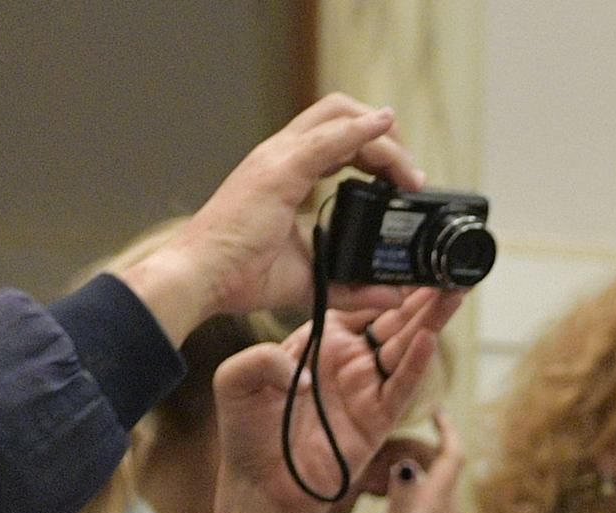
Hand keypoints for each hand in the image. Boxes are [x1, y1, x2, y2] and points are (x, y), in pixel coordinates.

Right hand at [117, 94, 417, 341]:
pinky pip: (328, 139)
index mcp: (285, 172)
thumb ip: (352, 284)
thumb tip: (392, 294)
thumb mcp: (311, 278)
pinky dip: (360, 130)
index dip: (374, 150)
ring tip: (410, 174)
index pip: (336, 139)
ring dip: (383, 139)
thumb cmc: (242, 275)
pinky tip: (386, 126)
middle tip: (412, 176)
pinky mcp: (278, 171)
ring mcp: (277, 159)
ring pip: (339, 119)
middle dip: (384, 135)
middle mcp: (280, 156)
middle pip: (339, 115)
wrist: (203, 279)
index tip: (403, 182)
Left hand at [207, 287, 459, 512]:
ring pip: (406, 348)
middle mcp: (349, 363)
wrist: (260, 491)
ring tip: (451, 292)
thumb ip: (257, 358)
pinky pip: (399, 388)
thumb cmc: (247, 439)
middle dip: (422, 295)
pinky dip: (415, 365)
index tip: (401, 256)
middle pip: (394, 321)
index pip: (358, 305)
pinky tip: (428, 339)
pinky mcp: (376, 420)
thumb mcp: (234, 382)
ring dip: (429, 320)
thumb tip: (294, 365)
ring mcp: (366, 391)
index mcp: (320, 343)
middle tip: (449, 265)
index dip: (381, 283)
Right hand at [367, 418, 466, 512]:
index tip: (437, 411)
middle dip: (425, 446)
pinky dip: (416, 486)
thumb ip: (403, 493)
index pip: (453, 456)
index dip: (448, 430)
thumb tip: (408, 463)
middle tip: (398, 438)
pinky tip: (395, 494)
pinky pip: (431, 501)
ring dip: (419, 467)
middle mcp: (448, 510)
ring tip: (392, 461)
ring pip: (437, 483)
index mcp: (439, 502)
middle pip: (445, 466)